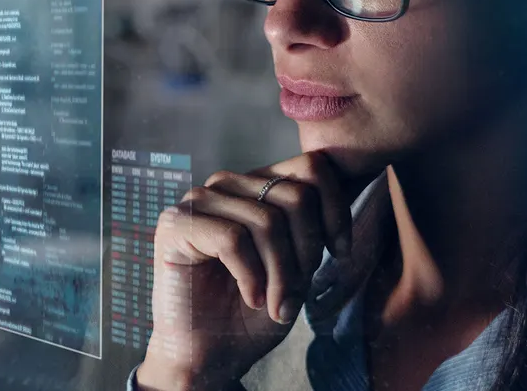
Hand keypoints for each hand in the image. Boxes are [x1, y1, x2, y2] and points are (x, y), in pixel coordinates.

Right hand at [135, 151, 353, 390]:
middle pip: (296, 196)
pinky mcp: (175, 224)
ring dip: (282, 273)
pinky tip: (251, 299)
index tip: (340, 253)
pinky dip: (251, 277)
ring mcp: (199, 200)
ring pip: (268, 220)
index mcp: (257, 184)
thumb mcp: (299, 266)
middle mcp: (228, 184)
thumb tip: (350, 191)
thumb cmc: (254, 313)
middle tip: (295, 292)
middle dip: (307, 251)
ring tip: (276, 304)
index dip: (336, 211)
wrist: (210, 356)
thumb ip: (315, 227)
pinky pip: (232, 239)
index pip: (312, 168)